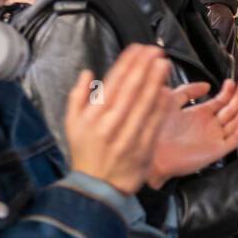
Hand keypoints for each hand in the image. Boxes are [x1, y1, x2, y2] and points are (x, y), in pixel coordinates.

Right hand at [65, 44, 172, 195]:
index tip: (138, 49)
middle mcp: (109, 124)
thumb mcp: (71, 125)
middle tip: (155, 50)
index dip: (127, 64)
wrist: (97, 189)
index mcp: (93, 116)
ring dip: (154, 82)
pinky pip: (152, 124)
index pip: (112, 83)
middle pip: (129, 90)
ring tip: (163, 63)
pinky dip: (159, 107)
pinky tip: (166, 91)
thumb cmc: (85, 153)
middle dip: (143, 67)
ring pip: (143, 104)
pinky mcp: (142, 148)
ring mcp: (127, 136)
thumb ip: (78, 96)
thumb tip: (88, 73)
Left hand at [147, 79, 237, 184]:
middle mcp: (210, 126)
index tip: (234, 82)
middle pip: (233, 110)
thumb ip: (187, 90)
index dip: (229, 91)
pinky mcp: (218, 150)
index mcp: (199, 115)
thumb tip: (206, 85)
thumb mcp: (171, 101)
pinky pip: (236, 137)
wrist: (153, 152)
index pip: (221, 102)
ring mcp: (215, 138)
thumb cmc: (156, 130)